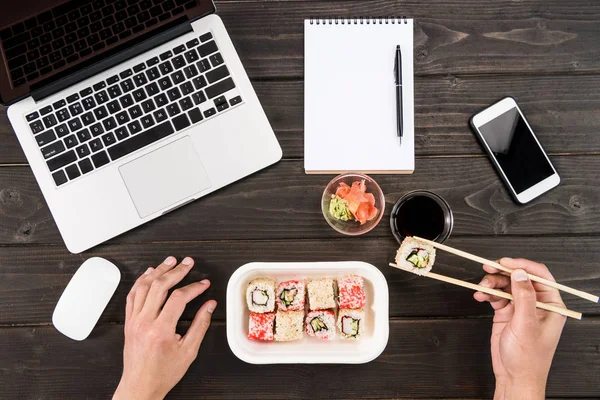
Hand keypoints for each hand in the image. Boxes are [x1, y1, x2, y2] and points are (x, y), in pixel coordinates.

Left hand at [113, 256, 216, 399]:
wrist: (140, 386)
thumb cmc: (163, 373)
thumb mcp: (189, 351)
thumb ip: (200, 325)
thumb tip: (209, 305)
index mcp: (161, 330)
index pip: (178, 298)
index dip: (194, 287)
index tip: (204, 284)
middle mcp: (144, 322)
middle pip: (159, 286)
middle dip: (176, 271)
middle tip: (188, 263)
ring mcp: (134, 321)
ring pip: (143, 287)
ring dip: (157, 271)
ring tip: (170, 262)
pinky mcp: (129, 322)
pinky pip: (132, 296)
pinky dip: (141, 282)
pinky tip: (149, 274)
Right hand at [473, 258, 565, 399]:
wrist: (514, 377)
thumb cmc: (527, 358)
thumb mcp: (527, 324)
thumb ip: (524, 296)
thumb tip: (520, 273)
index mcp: (551, 305)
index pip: (539, 276)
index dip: (522, 265)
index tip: (505, 262)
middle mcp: (537, 304)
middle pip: (519, 277)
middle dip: (502, 272)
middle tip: (488, 267)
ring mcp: (520, 308)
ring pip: (505, 285)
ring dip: (492, 284)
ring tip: (482, 288)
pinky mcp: (506, 313)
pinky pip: (496, 296)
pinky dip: (487, 294)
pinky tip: (480, 296)